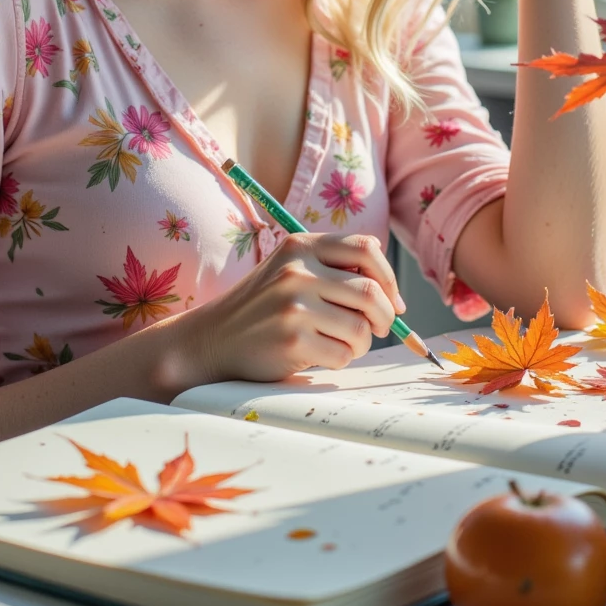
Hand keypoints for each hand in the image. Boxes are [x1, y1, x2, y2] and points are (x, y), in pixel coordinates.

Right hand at [183, 233, 404, 383]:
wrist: (213, 339)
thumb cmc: (263, 307)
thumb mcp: (290, 269)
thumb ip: (333, 268)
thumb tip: (391, 294)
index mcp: (301, 246)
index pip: (366, 248)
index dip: (389, 276)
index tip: (392, 300)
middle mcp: (297, 271)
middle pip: (371, 292)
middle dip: (385, 316)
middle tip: (378, 328)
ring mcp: (294, 305)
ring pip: (361, 328)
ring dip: (361, 343)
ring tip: (341, 342)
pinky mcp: (293, 340)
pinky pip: (343, 354)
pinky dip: (340, 359)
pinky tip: (320, 354)